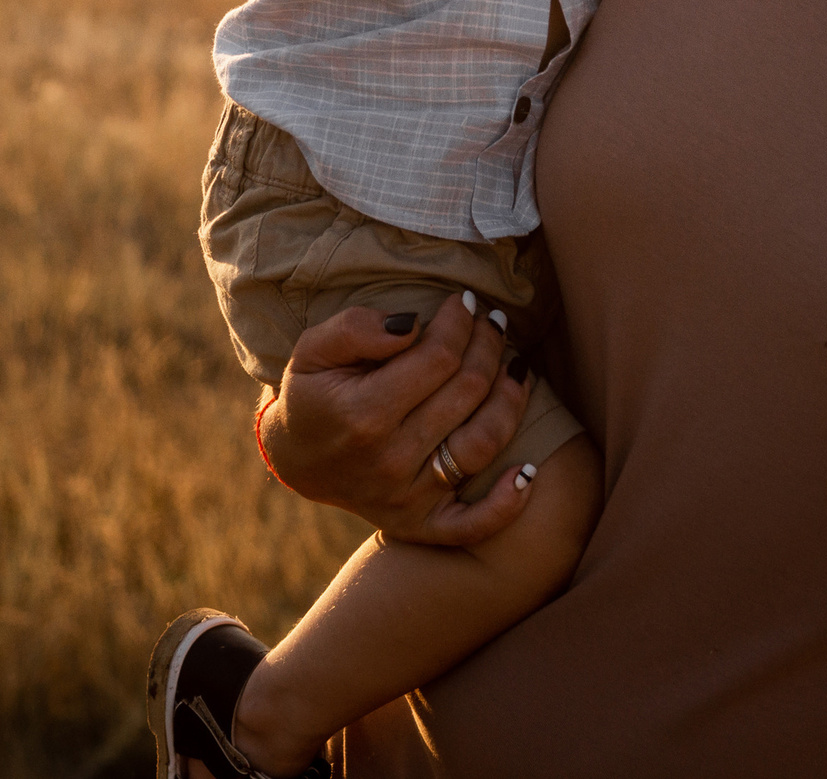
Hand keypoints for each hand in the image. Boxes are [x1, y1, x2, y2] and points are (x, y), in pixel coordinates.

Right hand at [259, 294, 537, 545]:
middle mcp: (389, 460)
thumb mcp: (313, 349)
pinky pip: (475, 523)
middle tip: (492, 322)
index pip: (438, 358)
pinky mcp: (421, 524)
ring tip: (516, 365)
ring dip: (511, 399)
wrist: (297, 458)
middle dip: (489, 345)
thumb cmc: (313, 393)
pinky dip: (508, 502)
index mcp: (362, 414)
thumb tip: (412, 325)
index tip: (465, 301)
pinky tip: (528, 471)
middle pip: (468, 391)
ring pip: (483, 443)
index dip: (460, 322)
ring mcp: (408, 497)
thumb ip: (356, 329)